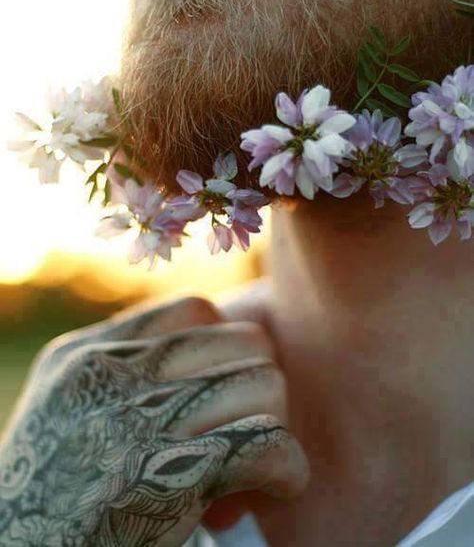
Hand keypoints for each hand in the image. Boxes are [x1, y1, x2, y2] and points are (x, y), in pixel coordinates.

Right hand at [0, 297, 308, 545]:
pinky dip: (287, 468)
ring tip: (255, 467)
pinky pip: (267, 443)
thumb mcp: (67, 415)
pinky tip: (276, 487)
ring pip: (263, 384)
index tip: (218, 397)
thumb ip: (124, 379)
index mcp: (82, 355)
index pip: (195, 310)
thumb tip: (215, 367)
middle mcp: (106, 375)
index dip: (224, 351)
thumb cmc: (53, 501)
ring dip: (274, 427)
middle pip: (242, 342)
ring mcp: (133, 422)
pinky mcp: (165, 478)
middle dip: (257, 388)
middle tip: (242, 435)